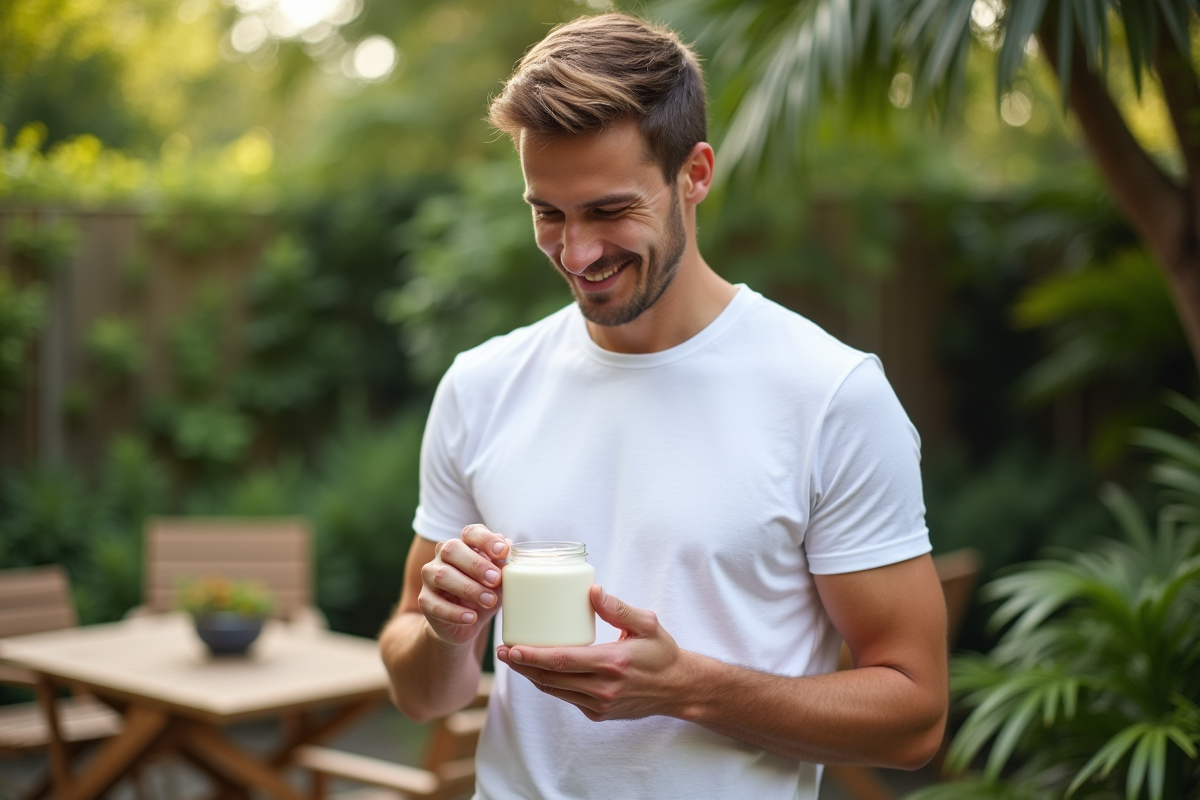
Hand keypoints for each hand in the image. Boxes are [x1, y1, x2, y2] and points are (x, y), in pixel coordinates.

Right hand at [418, 524, 509, 646]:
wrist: (464, 625)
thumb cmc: (484, 594)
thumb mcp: (498, 581)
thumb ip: (502, 565)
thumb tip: (509, 545)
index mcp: (463, 545)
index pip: (470, 533)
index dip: (486, 539)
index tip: (504, 551)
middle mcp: (442, 556)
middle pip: (451, 549)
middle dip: (476, 564)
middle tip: (495, 580)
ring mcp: (430, 577)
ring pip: (442, 576)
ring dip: (468, 589)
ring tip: (489, 601)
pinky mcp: (424, 600)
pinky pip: (434, 604)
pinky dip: (455, 612)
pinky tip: (471, 618)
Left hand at [496, 585, 687, 721]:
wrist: (678, 689)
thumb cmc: (662, 652)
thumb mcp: (647, 624)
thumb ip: (619, 608)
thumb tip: (592, 590)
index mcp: (612, 663)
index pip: (562, 661)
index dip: (532, 656)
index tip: (511, 647)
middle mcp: (603, 688)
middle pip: (550, 679)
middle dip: (522, 666)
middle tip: (503, 652)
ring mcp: (600, 704)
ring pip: (555, 691)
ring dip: (531, 677)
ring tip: (514, 660)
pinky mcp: (598, 713)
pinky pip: (567, 697)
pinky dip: (550, 684)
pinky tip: (540, 670)